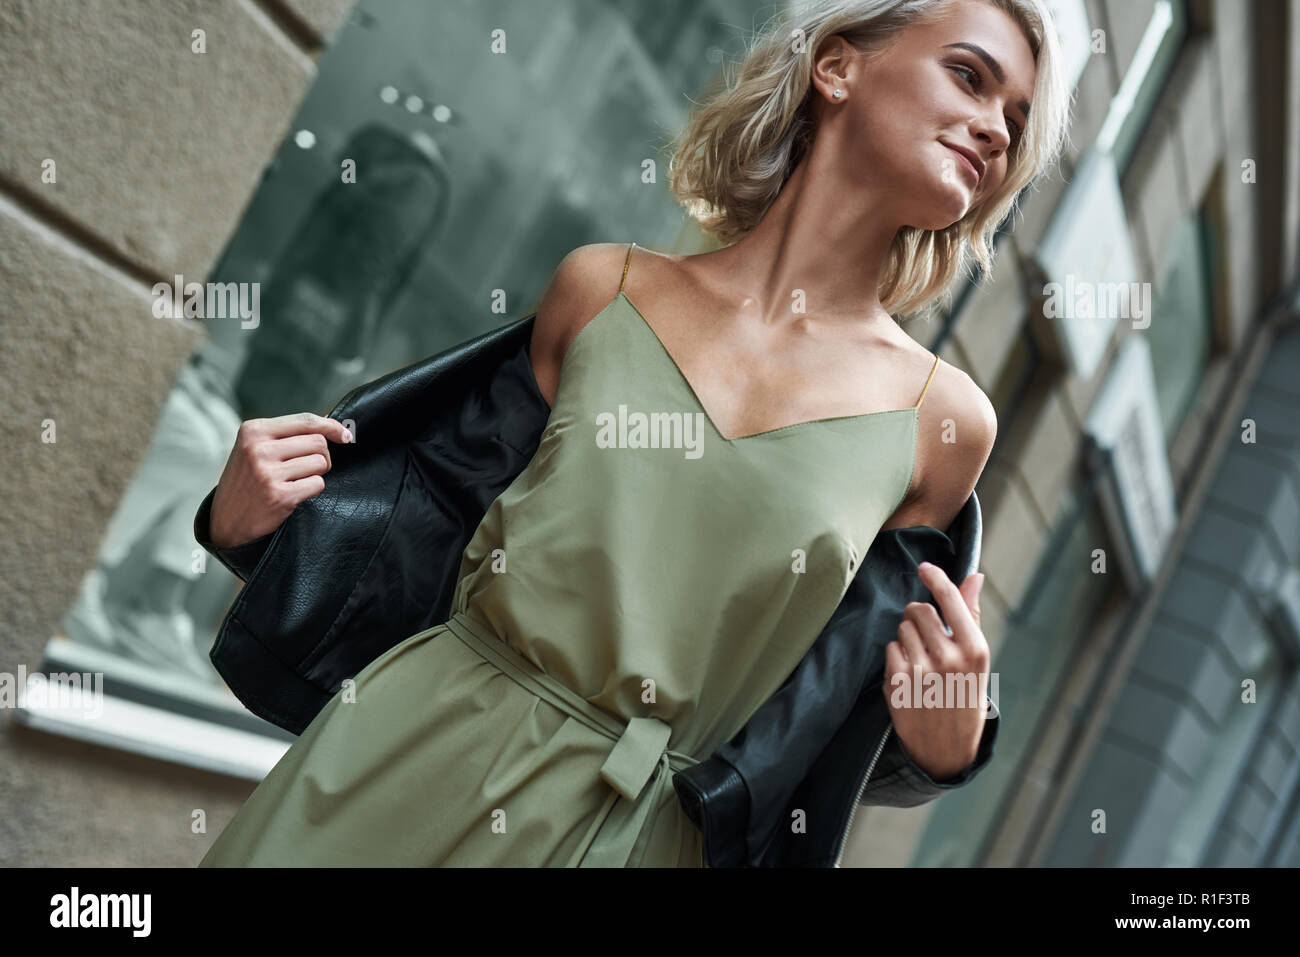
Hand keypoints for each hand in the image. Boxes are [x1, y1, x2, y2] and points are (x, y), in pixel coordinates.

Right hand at [209, 413, 351, 548]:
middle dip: (321, 455)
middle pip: (318, 442)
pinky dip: (312, 489)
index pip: (305, 421)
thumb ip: (289, 433)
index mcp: (253, 430)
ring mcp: (268, 473)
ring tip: (296, 480)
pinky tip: (294, 493)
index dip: (331, 426)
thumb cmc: (247, 479)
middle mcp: (258, 449)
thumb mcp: (256, 448)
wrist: (225, 520)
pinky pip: (317, 484)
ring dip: (316, 473)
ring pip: (320, 463)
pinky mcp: (280, 495)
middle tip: (305, 467)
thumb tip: (330, 420)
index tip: (346, 435)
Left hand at [882, 563, 989, 780]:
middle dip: (917, 615)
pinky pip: (890, 648)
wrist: (947, 750)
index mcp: (975, 650)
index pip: (950, 599)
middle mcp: (949, 659)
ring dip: (907, 637)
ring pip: (902, 628)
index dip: (935, 577)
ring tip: (922, 660)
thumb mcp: (977, 661)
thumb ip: (971, 616)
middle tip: (926, 634)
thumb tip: (974, 576)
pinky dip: (897, 656)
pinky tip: (910, 675)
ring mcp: (922, 672)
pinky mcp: (898, 683)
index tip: (924, 568)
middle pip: (918, 610)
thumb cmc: (965, 697)